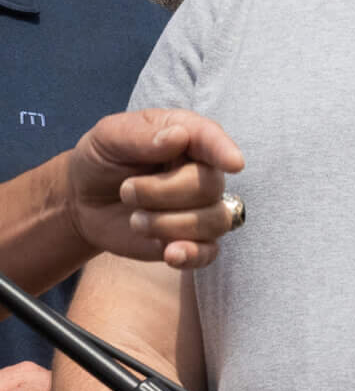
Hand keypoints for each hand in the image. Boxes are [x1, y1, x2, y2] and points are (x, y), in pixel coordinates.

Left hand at [67, 110, 246, 270]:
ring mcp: (202, 208)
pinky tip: (171, 253)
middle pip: (209, 185)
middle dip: (162, 192)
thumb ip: (140, 135)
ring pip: (213, 220)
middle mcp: (203, 171)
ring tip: (135, 220)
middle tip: (126, 191)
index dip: (224, 150)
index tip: (233, 163)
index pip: (211, 140)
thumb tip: (179, 136)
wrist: (85, 199)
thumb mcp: (108, 137)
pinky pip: (209, 252)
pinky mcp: (193, 240)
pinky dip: (192, 254)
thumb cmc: (101, 160)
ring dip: (167, 224)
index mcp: (187, 137)